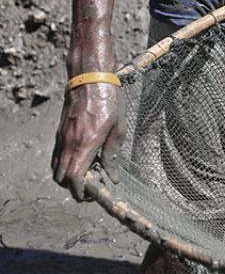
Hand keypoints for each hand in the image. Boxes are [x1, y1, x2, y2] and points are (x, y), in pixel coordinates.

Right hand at [52, 82, 122, 200]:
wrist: (89, 78)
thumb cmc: (109, 101)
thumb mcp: (119, 128)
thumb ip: (113, 153)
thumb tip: (113, 175)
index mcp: (85, 143)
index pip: (74, 177)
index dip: (80, 191)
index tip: (90, 195)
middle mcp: (69, 142)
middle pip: (60, 177)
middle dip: (72, 187)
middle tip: (91, 186)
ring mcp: (62, 136)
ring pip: (56, 166)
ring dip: (67, 176)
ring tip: (88, 173)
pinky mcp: (60, 131)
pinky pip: (57, 154)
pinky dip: (65, 163)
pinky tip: (82, 159)